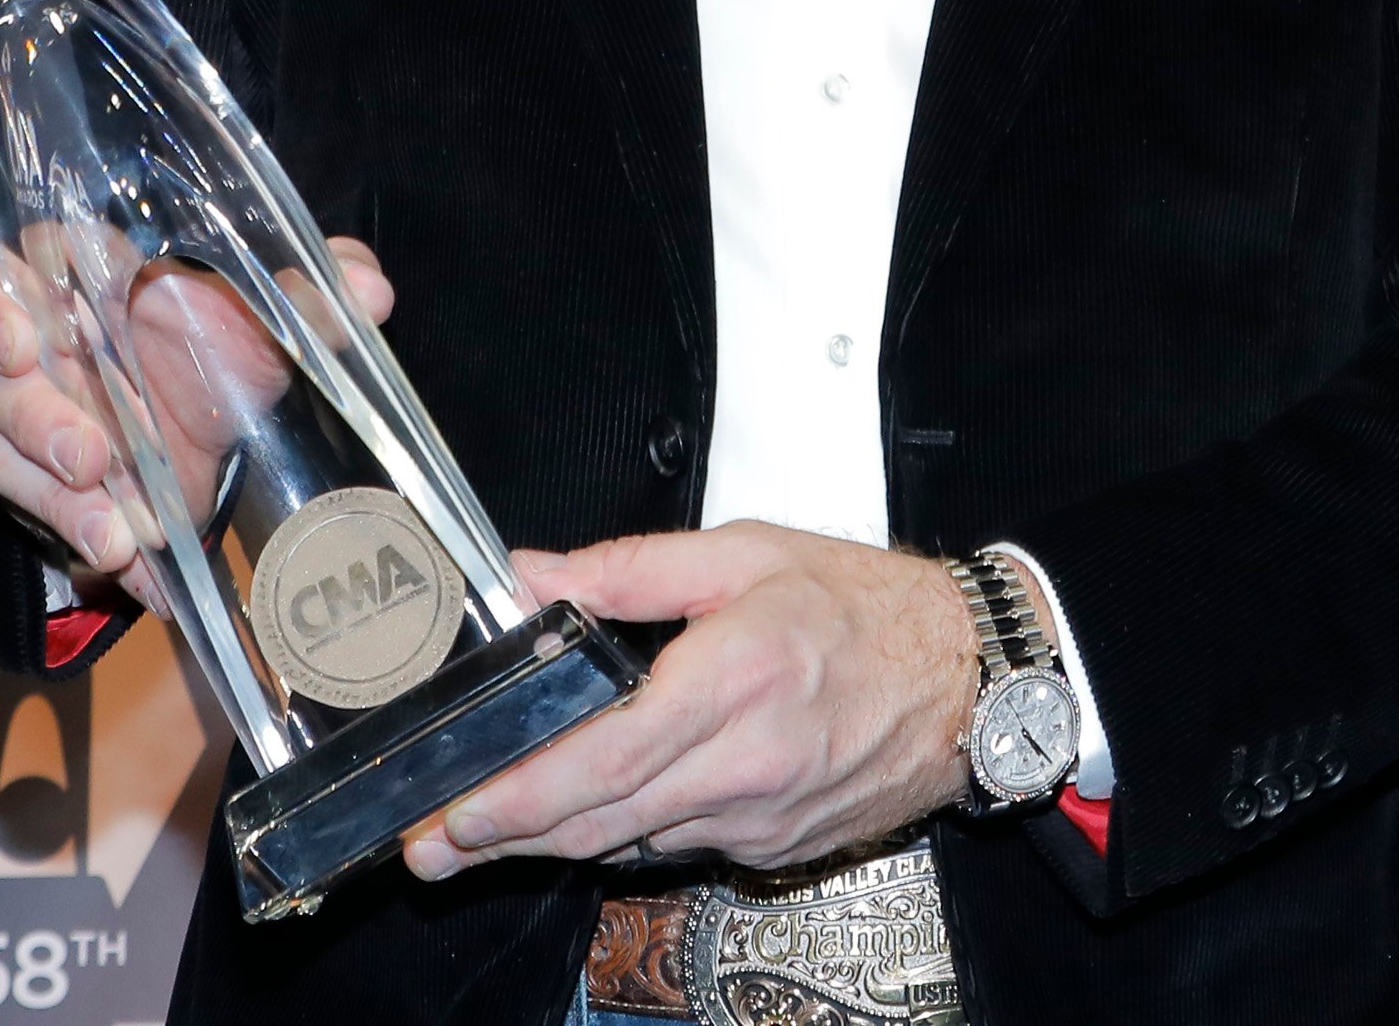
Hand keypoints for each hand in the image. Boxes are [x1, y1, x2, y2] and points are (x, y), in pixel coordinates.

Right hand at [0, 231, 391, 607]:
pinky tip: (136, 569)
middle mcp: (26, 348)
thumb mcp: (260, 315)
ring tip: (120, 535)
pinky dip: (88, 544)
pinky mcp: (36, 487)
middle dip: (35, 422)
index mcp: (65, 277)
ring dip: (57, 501)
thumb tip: (370, 288)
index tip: (19, 343)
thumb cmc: (207, 335)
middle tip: (90, 460)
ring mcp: (20, 420)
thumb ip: (309, 293)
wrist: (193, 414)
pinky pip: (38, 517)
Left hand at [406, 525, 976, 878]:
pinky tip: (596, 811)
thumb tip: (532, 575)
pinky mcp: (773, 846)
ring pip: (630, 843)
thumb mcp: (746, 552)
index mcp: (734, 679)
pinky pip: (676, 844)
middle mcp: (745, 765)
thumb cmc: (867, 607)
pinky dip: (626, 831)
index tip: (452, 813)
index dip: (516, 797)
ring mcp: (759, 818)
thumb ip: (628, 569)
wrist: (967, 677)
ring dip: (555, 839)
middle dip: (503, 840)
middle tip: (431, 846)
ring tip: (490, 829)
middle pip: (598, 824)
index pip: (602, 761)